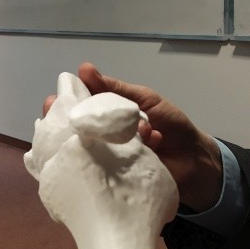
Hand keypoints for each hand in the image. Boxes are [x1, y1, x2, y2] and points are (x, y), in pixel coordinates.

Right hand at [44, 62, 221, 210]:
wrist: (195, 159)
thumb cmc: (171, 124)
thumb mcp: (144, 99)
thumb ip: (113, 88)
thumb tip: (83, 69)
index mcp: (105, 116)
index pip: (76, 108)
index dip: (61, 104)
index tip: (54, 100)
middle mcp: (101, 138)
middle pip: (72, 133)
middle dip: (67, 126)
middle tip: (74, 122)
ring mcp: (107, 160)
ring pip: (90, 151)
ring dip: (115, 135)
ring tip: (144, 128)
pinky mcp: (117, 179)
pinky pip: (111, 167)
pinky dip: (137, 148)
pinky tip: (154, 140)